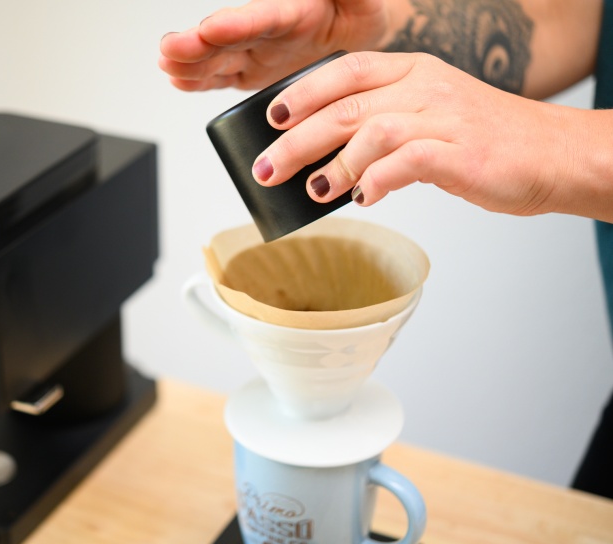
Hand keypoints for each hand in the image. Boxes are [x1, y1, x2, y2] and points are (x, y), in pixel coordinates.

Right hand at [158, 0, 389, 90]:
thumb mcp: (363, 3)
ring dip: (190, 63)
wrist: (358, 38)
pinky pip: (222, 78)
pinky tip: (178, 80)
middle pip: (226, 37)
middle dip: (196, 44)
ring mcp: (255, 52)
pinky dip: (199, 81)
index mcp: (292, 12)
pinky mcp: (251, 72)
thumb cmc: (361, 15)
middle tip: (170, 49)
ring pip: (217, 58)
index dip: (234, 26)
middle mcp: (266, 31)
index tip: (210, 28)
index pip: (259, 18)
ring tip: (167, 65)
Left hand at [252, 51, 585, 217]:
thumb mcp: (428, 115)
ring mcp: (444, 119)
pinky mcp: (461, 153)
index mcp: (414, 71)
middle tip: (267, 170)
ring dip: (333, 165)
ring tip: (312, 191)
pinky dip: (377, 181)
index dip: (304, 92)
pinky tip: (362, 198)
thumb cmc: (484, 142)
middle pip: (345, 106)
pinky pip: (406, 162)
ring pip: (370, 131)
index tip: (271, 118)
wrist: (553, 155)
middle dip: (296, 140)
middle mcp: (426, 88)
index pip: (347, 70)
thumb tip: (322, 161)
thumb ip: (381, 128)